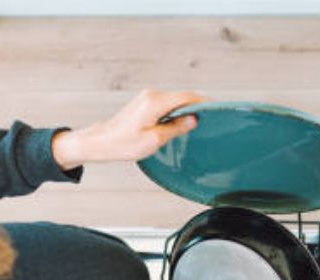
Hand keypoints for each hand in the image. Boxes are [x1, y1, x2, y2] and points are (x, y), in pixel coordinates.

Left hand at [51, 88, 205, 169]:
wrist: (102, 141)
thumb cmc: (123, 144)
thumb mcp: (153, 140)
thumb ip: (175, 128)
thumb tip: (193, 119)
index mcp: (155, 102)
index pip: (187, 97)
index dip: (205, 102)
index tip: (218, 109)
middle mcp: (151, 95)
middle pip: (183, 97)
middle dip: (198, 106)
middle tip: (213, 118)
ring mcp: (148, 97)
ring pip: (176, 100)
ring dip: (188, 109)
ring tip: (200, 122)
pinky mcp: (146, 102)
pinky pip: (168, 103)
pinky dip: (178, 111)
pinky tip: (183, 122)